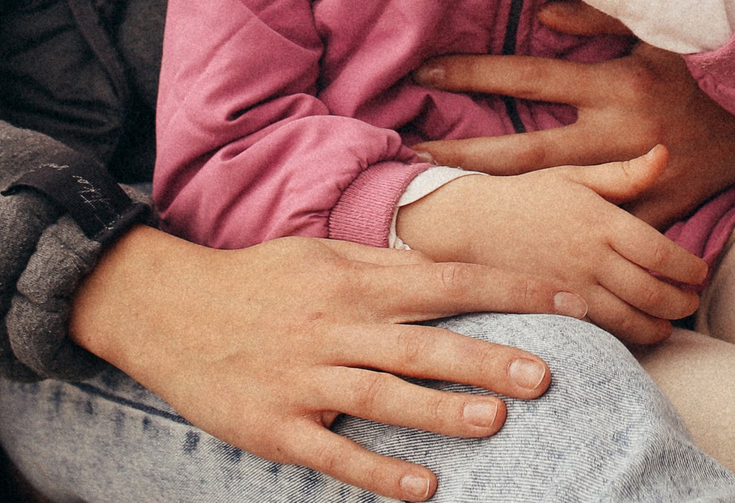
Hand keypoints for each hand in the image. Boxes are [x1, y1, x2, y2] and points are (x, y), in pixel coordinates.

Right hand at [68, 225, 586, 501]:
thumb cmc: (258, 280)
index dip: (512, 288)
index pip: (449, 279)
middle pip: (424, 341)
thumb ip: (386, 270)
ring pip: (384, 393)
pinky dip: (378, 471)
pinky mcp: (277, 424)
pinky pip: (335, 452)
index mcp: (355, 279)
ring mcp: (306, 376)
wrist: (165, 307)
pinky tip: (423, 488)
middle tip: (547, 371)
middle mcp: (337, 325)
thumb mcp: (323, 255)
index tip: (569, 300)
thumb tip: (455, 272)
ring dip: (442, 410)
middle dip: (488, 355)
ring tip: (495, 420)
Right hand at [394, 147, 706, 344]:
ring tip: (669, 323)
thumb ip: (624, 174)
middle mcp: (591, 257)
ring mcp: (573, 288)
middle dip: (681, 303)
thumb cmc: (528, 196)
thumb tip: (665, 153)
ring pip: (631, 320)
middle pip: (653, 292)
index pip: (662, 254)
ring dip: (659, 326)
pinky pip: (601, 332)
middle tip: (691, 302)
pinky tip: (635, 332)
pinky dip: (626, 337)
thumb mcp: (575, 176)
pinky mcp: (555, 310)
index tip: (700, 272)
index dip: (690, 268)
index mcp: (602, 221)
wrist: (471, 224)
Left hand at [415, 10, 734, 228]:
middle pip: (525, 147)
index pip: (528, 74)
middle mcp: (617, 132)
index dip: (475, 72)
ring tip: (450, 203)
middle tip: (414, 153)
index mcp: (613, 83)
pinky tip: (525, 256)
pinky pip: (608, 234)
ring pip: (555, 194)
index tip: (427, 70)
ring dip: (501, 197)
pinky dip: (569, 246)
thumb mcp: (655, 26)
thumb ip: (597, 16)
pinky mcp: (659, 208)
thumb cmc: (711, 56)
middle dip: (466, 150)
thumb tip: (541, 10)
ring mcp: (636, 177)